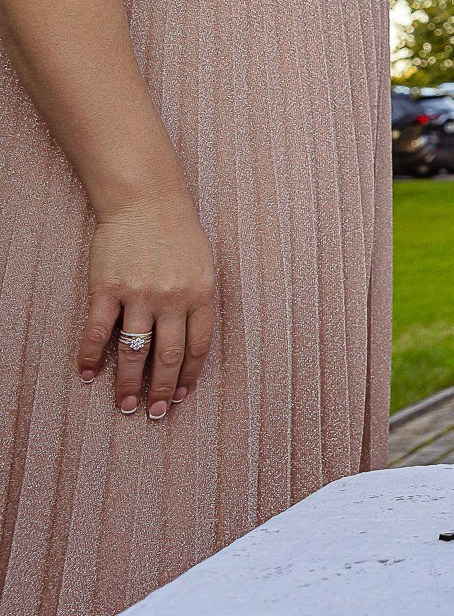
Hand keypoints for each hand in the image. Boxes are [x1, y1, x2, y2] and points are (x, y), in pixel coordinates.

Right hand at [79, 195, 216, 421]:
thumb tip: (192, 342)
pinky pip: (98, 331)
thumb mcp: (203, 267)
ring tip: (125, 405)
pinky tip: (88, 374)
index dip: (188, 376)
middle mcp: (172, 298)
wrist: (146, 202)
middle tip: (152, 413)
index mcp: (201, 294)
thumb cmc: (178, 233)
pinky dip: (92, 356)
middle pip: (168, 356)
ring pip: (135, 351)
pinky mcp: (107, 289)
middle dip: (160, 390)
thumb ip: (199, 302)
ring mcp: (139, 294)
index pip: (198, 347)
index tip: (179, 396)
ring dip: (129, 383)